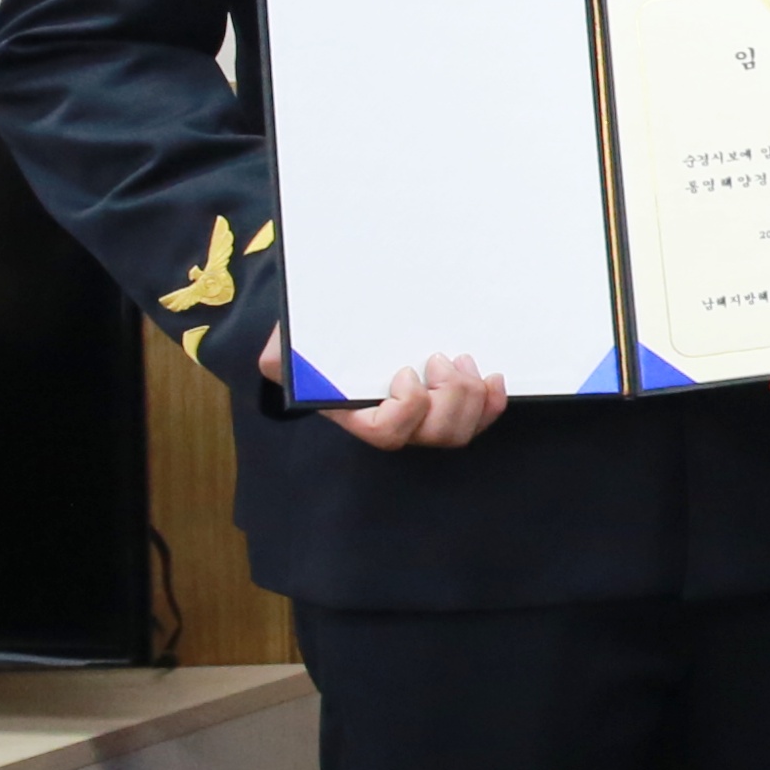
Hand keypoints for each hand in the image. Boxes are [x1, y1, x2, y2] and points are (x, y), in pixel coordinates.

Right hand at [269, 332, 507, 449]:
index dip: (407, 408)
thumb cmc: (319, 343)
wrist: (345, 334)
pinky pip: (479, 422)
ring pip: (459, 432)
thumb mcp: (292, 346)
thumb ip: (281, 356)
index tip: (405, 372)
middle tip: (440, 359)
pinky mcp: (448, 409)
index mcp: (355, 413)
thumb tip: (277, 361)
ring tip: (460, 360)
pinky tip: (492, 379)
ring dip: (470, 396)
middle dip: (449, 397)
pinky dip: (492, 404)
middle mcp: (392, 424)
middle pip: (434, 434)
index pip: (386, 433)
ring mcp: (422, 421)